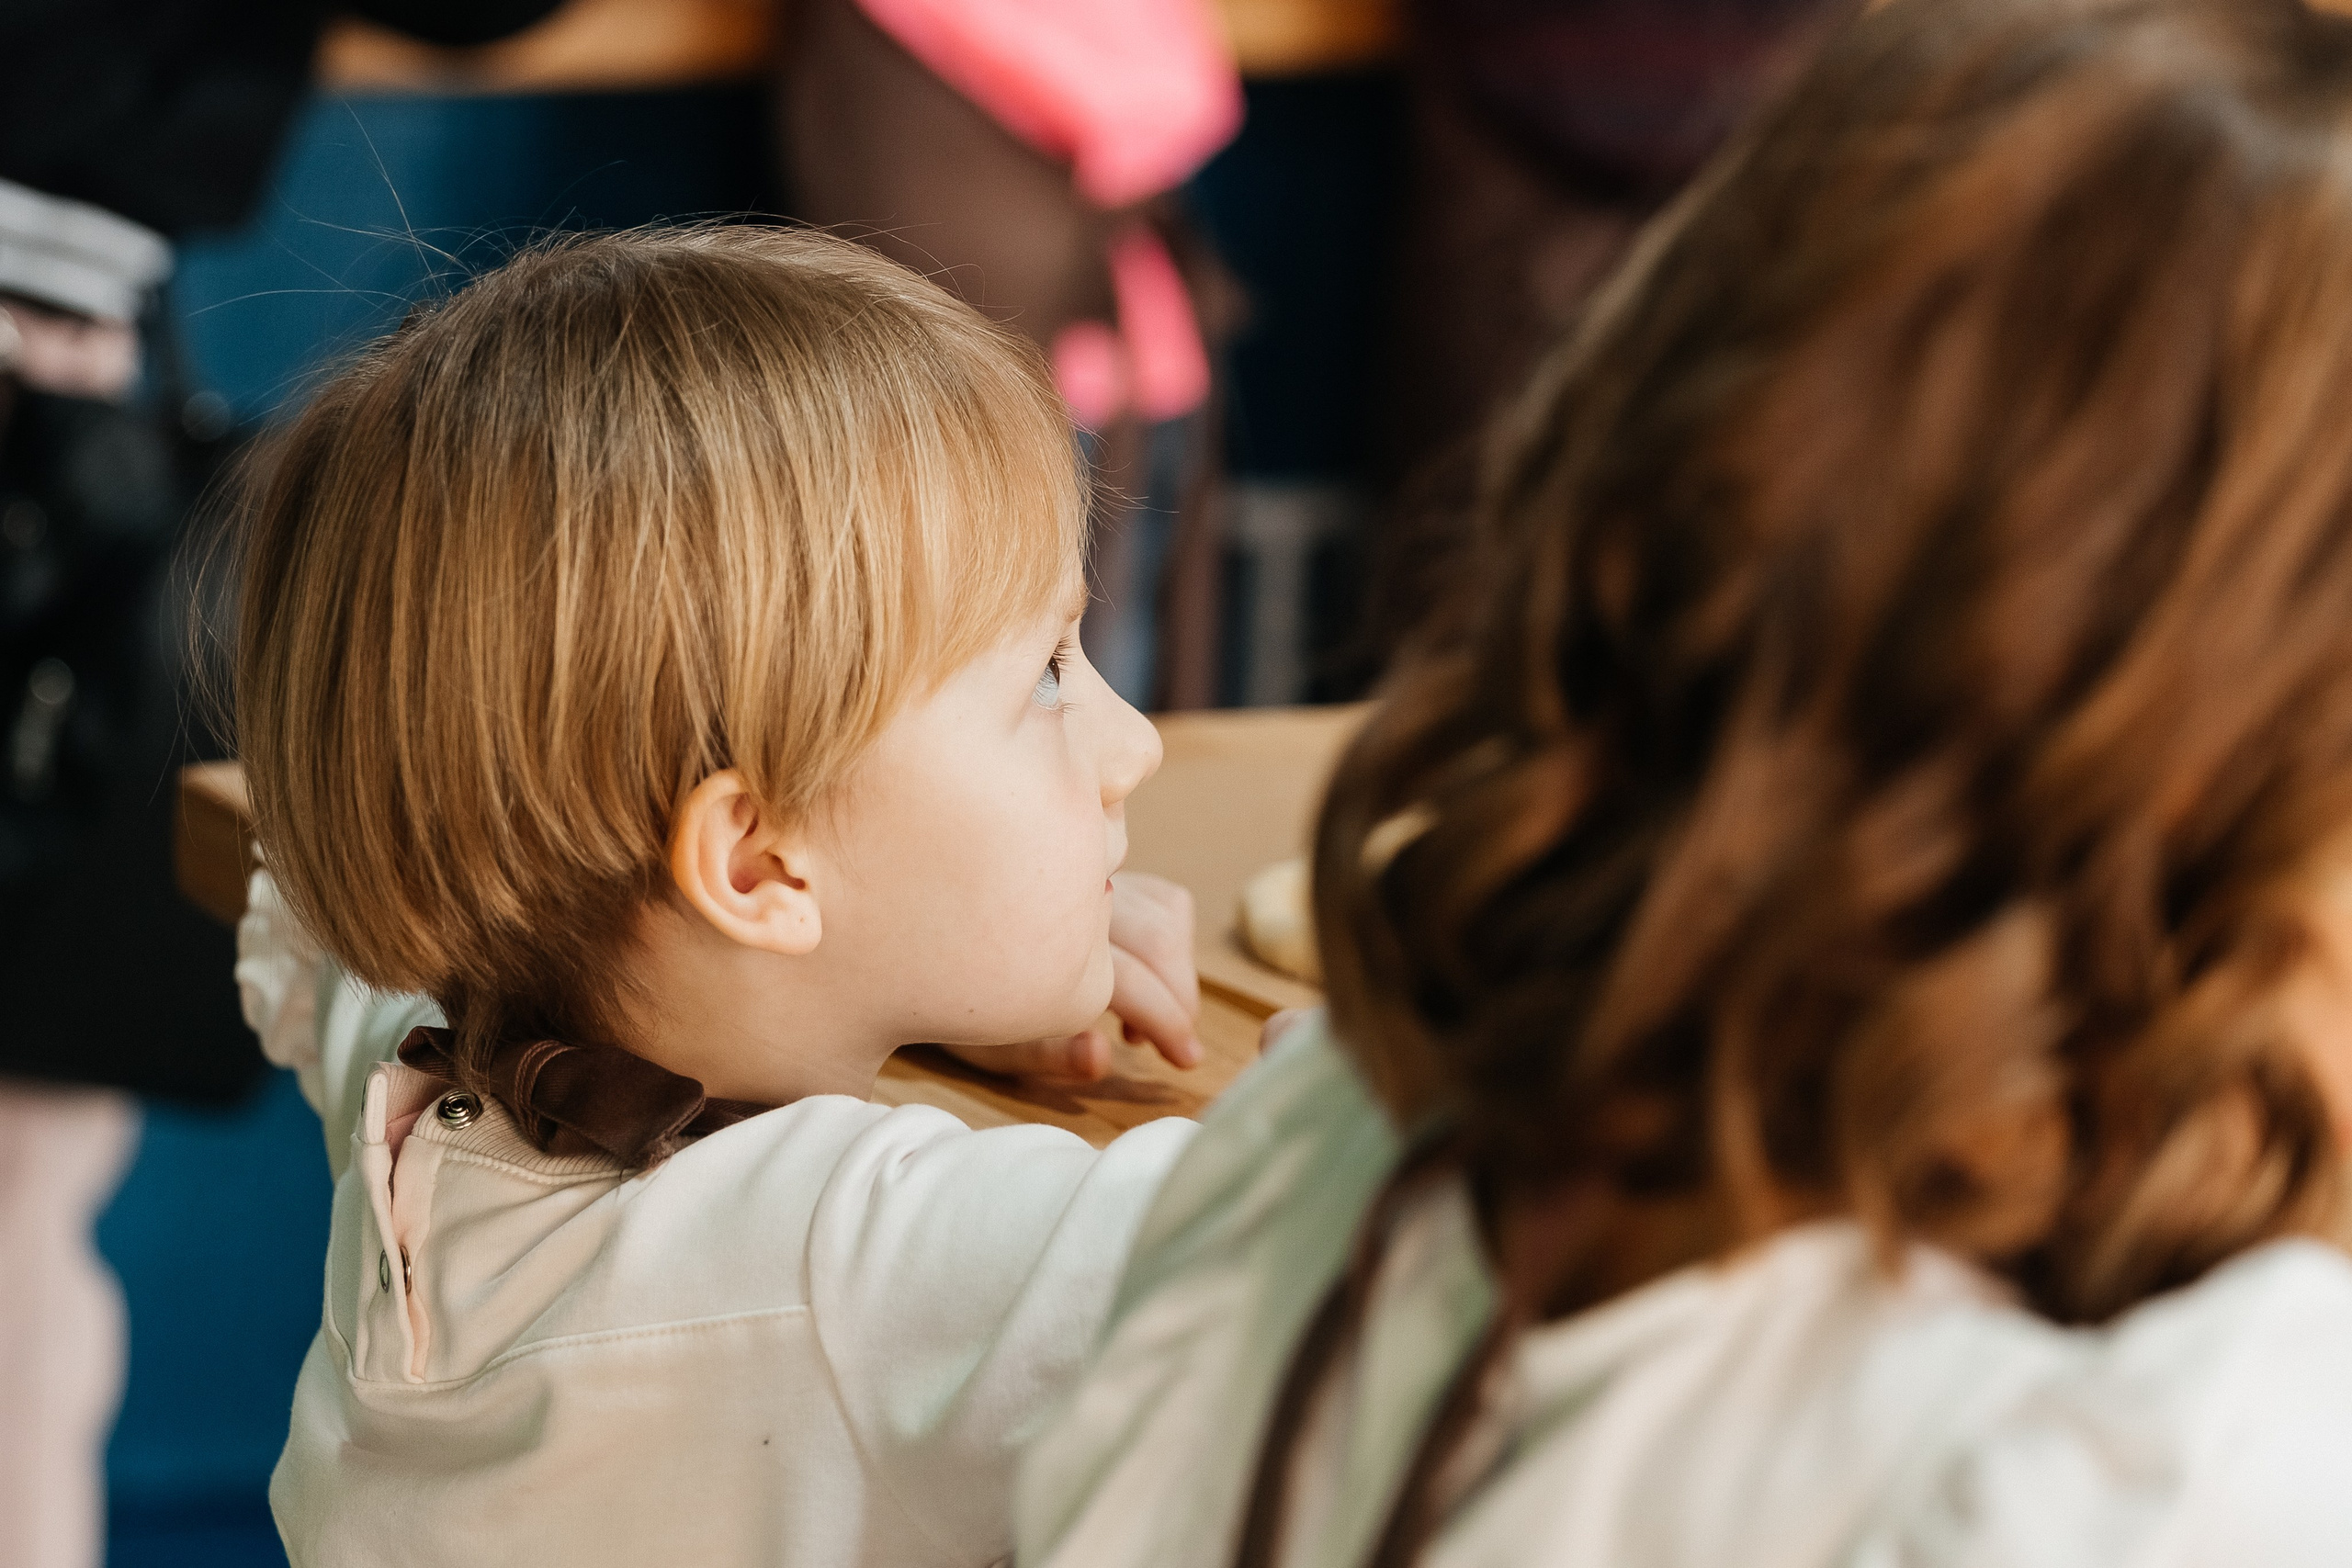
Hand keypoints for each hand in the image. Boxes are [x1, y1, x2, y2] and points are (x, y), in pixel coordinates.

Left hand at [939, 872, 1200, 1081]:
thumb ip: (1048, 1055)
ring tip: (1152, 1016)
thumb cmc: (960, 1002)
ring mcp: (1088, 875)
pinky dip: (1168, 937)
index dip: (1167, 1021)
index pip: (1128, 978)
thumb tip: (1102, 1058)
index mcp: (1043, 946)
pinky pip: (1158, 896)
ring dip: (1176, 970)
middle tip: (1180, 1048)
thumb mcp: (989, 1043)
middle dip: (1181, 997)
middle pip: (1156, 938)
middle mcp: (1072, 899)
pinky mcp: (1101, 871)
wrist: (923, 937)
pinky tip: (1143, 972)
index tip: (1187, 1059)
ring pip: (1165, 912)